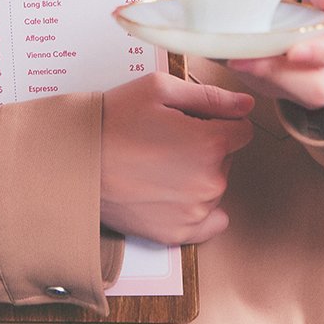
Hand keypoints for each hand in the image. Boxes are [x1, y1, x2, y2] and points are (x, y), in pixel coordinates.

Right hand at [100, 72, 253, 244]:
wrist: (77, 163)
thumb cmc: (114, 120)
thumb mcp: (159, 89)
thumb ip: (210, 96)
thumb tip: (246, 105)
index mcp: (210, 143)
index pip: (242, 129)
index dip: (218, 119)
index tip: (193, 119)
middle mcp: (210, 182)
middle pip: (227, 157)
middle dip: (206, 145)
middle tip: (167, 137)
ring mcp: (196, 212)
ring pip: (214, 185)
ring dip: (197, 173)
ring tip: (158, 161)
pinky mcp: (179, 234)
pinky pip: (209, 221)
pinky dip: (196, 206)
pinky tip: (171, 190)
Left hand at [225, 0, 323, 111]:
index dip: (319, 52)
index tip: (290, 51)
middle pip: (323, 85)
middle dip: (279, 75)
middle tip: (243, 59)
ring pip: (308, 98)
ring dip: (271, 82)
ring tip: (242, 61)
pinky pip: (298, 100)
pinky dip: (271, 85)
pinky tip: (252, 67)